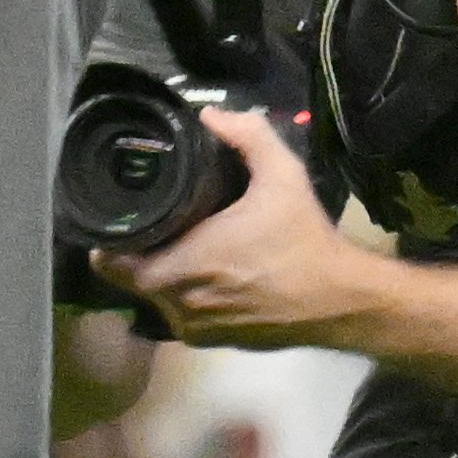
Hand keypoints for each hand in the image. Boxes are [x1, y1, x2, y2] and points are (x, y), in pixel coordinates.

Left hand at [100, 110, 364, 344]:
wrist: (347, 301)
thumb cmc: (306, 241)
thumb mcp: (282, 178)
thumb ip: (247, 138)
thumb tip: (211, 114)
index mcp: (180, 268)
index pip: (109, 261)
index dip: (111, 238)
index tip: (125, 215)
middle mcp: (180, 305)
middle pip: (130, 277)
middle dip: (137, 251)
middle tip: (155, 222)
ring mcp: (198, 328)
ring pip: (156, 298)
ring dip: (162, 275)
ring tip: (177, 244)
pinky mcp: (218, 343)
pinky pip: (183, 316)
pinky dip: (187, 296)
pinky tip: (203, 272)